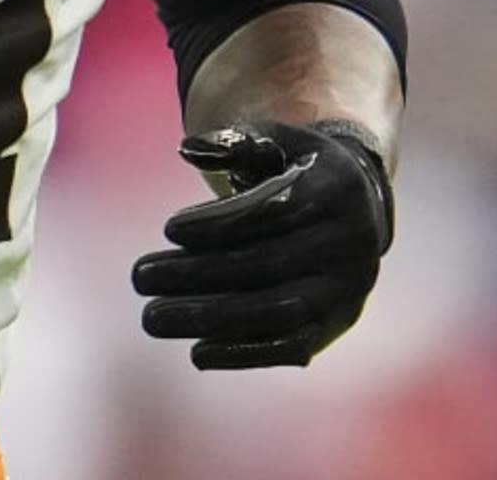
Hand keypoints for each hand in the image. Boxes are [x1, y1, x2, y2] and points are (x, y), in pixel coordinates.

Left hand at [129, 119, 393, 368]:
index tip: (168, 229)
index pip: (273, 210)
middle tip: (139, 277)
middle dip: (197, 273)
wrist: (356, 210)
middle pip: (267, 264)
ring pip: (277, 311)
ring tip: (152, 317)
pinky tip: (196, 351)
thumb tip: (190, 149)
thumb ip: (235, 143)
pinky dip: (244, 353)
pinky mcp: (337, 324)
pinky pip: (291, 346)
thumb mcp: (276, 143)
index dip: (219, 223)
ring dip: (210, 317)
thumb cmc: (298, 170)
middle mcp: (352, 241)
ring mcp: (348, 288)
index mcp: (337, 187)